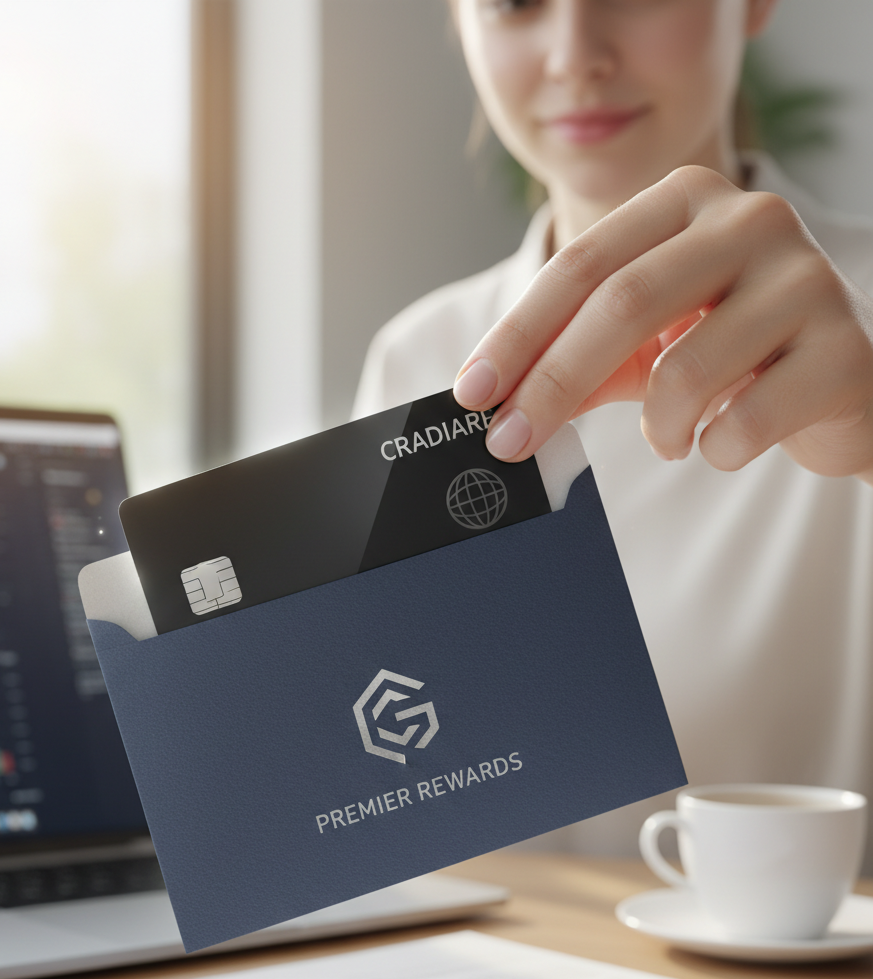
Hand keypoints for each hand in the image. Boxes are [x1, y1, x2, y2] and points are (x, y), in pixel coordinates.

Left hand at [452, 165, 872, 483]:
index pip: (580, 265)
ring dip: (656, 428)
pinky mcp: (845, 348)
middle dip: (552, 385)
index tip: (471, 395)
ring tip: (669, 436)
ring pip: (684, 373)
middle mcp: (751, 218)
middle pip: (621, 303)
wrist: (843, 382)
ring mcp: (806, 277)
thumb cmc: (730, 354)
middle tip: (510, 443)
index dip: (517, 335)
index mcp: (688, 200)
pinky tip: (723, 438)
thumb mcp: (645, 344)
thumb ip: (579, 360)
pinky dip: (714, 449)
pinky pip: (744, 422)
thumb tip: (496, 404)